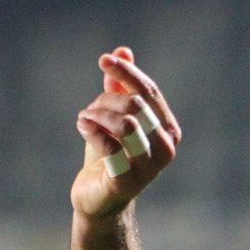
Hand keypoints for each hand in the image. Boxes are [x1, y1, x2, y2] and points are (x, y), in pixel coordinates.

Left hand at [71, 46, 180, 218]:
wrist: (98, 200)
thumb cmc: (109, 156)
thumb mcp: (114, 118)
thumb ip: (119, 87)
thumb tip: (122, 49)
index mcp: (168, 129)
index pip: (150, 92)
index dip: (127, 72)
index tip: (103, 59)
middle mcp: (165, 148)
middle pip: (136, 105)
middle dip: (106, 100)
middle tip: (89, 109)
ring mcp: (149, 168)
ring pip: (125, 123)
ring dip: (98, 114)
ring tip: (84, 118)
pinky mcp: (126, 183)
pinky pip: (110, 147)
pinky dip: (92, 130)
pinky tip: (81, 125)